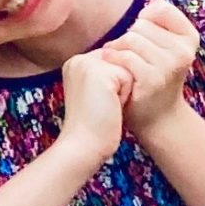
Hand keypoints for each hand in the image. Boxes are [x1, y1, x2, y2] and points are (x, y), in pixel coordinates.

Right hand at [54, 48, 129, 165]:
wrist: (83, 146)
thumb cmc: (93, 127)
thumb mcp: (95, 94)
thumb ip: (105, 76)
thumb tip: (129, 66)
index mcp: (75, 64)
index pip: (111, 62)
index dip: (115, 85)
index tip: (99, 104)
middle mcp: (78, 60)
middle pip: (120, 63)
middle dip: (119, 86)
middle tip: (102, 106)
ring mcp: (87, 64)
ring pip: (125, 69)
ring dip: (123, 91)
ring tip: (106, 106)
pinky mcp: (99, 73)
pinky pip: (129, 77)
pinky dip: (125, 95)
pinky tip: (110, 107)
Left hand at [110, 0, 200, 138]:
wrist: (156, 117)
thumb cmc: (154, 75)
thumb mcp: (164, 47)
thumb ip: (159, 23)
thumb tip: (152, 0)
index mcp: (189, 38)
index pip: (160, 8)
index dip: (144, 18)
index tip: (141, 36)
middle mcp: (184, 51)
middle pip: (141, 23)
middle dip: (128, 36)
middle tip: (126, 54)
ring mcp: (169, 66)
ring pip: (131, 38)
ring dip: (117, 47)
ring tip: (116, 61)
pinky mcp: (153, 79)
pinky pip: (125, 55)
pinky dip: (113, 59)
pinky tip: (112, 68)